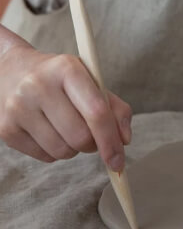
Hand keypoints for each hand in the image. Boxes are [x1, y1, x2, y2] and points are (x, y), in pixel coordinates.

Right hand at [0, 43, 131, 171]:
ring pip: (63, 151)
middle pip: (80, 137)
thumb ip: (114, 108)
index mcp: (67, 69)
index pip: (96, 112)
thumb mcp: (91, 81)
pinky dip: (56, 152)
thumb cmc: (61, 79)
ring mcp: (19, 107)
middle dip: (93, 144)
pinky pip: (45, 157)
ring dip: (75, 149)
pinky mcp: (6, 128)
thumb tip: (124, 140)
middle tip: (91, 135)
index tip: (119, 160)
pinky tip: (50, 131)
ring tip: (69, 129)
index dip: (111, 140)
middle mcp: (40, 85)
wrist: (11, 72)